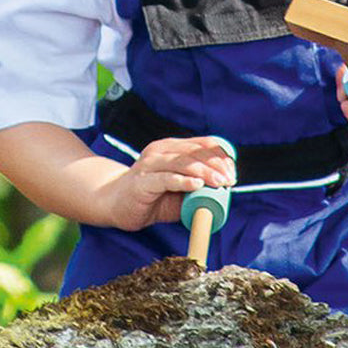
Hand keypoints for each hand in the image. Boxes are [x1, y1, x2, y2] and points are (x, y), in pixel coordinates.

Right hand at [101, 137, 236, 231]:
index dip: (221, 156)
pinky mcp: (143, 181)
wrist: (114, 202)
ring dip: (205, 172)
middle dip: (216, 165)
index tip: (233, 173)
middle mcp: (161, 151)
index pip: (202, 144)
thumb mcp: (179, 190)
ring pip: (182, 162)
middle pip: (195, 152)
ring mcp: (150, 164)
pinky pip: (166, 178)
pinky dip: (183, 180)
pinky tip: (197, 184)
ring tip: (220, 183)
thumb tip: (223, 190)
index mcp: (172, 148)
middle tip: (230, 180)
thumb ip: (197, 186)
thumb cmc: (151, 196)